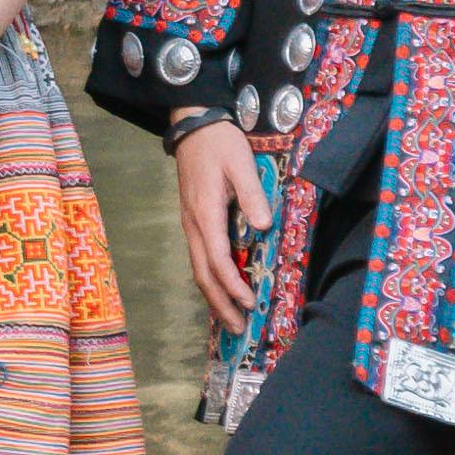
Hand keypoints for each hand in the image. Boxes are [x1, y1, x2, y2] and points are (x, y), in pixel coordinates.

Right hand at [170, 119, 270, 334]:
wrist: (193, 125)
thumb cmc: (219, 144)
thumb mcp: (240, 163)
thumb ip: (252, 195)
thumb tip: (263, 226)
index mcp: (206, 214)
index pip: (218, 261)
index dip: (233, 286)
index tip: (250, 303)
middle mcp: (194, 226)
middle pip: (203, 275)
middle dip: (221, 304)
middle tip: (239, 329)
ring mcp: (191, 225)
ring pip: (199, 270)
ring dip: (214, 297)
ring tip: (230, 319)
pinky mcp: (193, 221)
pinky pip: (200, 259)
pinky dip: (211, 281)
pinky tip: (222, 290)